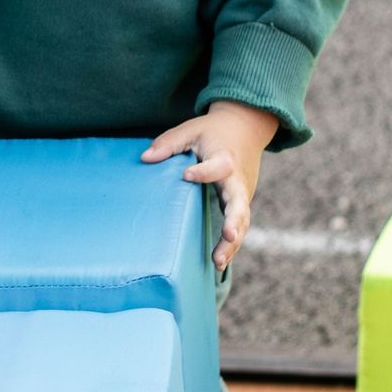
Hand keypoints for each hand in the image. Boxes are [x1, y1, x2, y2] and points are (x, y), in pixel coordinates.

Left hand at [142, 101, 278, 269]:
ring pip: (242, 221)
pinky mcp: (240, 204)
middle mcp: (237, 180)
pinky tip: (219, 263)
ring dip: (233, 242)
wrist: (246, 129)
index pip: (218, 166)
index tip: (186, 175)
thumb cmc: (213, 132)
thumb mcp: (191, 130)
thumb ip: (169, 143)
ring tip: (218, 262)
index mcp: (225, 157)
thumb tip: (145, 158)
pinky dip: (232, 245)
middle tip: (227, 235)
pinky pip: (239, 226)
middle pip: (239, 203)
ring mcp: (242, 194)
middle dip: (234, 221)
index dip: (203, 171)